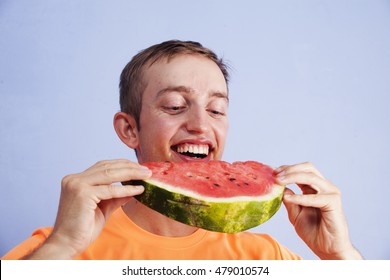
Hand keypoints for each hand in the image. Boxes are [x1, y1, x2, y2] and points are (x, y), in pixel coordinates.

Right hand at [26, 159, 150, 258]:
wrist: (67, 244)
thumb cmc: (83, 228)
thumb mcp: (104, 207)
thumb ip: (116, 196)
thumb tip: (135, 188)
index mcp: (76, 180)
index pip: (103, 166)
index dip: (122, 165)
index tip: (139, 167)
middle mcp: (74, 179)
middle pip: (107, 167)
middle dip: (129, 167)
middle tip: (146, 170)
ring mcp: (77, 185)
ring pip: (110, 174)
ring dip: (131, 173)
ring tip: (146, 176)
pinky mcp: (82, 194)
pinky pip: (110, 190)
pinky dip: (126, 189)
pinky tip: (138, 189)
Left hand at [274, 162, 361, 258]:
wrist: (327, 249)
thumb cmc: (314, 232)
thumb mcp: (295, 215)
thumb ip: (289, 201)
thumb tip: (281, 188)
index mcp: (314, 188)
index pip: (301, 170)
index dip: (287, 168)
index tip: (273, 172)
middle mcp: (324, 187)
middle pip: (308, 168)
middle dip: (290, 169)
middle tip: (276, 175)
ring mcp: (330, 193)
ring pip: (311, 176)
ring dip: (293, 177)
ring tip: (280, 182)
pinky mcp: (334, 202)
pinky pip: (315, 197)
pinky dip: (301, 197)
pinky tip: (290, 199)